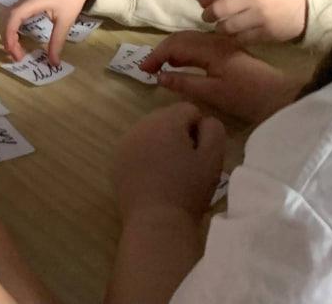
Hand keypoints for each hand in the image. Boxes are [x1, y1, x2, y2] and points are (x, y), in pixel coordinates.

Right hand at [1, 0, 95, 64]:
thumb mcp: (65, 22)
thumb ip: (57, 42)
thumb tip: (53, 63)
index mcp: (31, 3)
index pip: (12, 20)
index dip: (10, 38)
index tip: (16, 55)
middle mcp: (24, 0)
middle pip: (6, 19)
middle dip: (7, 38)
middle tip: (16, 56)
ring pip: (8, 15)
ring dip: (8, 32)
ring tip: (16, 49)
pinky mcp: (29, 1)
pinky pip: (14, 14)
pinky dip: (12, 26)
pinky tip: (19, 37)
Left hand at [114, 103, 225, 222]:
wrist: (156, 222)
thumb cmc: (188, 190)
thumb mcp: (213, 158)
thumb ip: (213, 130)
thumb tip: (203, 121)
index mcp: (165, 121)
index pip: (189, 109)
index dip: (199, 131)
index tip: (198, 154)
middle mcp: (141, 125)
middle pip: (167, 118)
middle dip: (179, 135)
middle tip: (185, 165)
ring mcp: (125, 142)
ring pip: (151, 132)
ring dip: (162, 144)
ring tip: (169, 173)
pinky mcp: (117, 159)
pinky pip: (137, 147)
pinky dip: (146, 156)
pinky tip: (153, 179)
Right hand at [141, 31, 303, 124]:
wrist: (279, 96)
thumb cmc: (246, 97)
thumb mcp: (212, 93)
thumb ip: (184, 83)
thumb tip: (159, 77)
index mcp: (209, 48)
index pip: (174, 44)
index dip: (156, 55)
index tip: (144, 71)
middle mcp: (214, 41)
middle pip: (181, 38)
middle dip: (161, 51)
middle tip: (148, 69)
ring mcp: (222, 44)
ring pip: (190, 40)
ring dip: (172, 51)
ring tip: (161, 67)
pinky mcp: (227, 50)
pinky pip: (199, 45)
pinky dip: (185, 53)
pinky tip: (181, 64)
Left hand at [194, 0, 307, 43]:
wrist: (306, 8)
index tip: (204, 3)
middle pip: (217, 10)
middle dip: (208, 16)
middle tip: (209, 17)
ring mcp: (258, 16)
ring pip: (226, 27)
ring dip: (220, 29)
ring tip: (223, 26)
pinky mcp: (265, 33)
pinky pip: (240, 39)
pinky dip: (234, 38)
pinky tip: (236, 34)